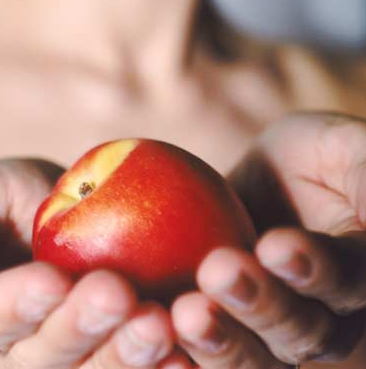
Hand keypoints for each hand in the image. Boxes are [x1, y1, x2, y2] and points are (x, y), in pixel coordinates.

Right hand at [0, 158, 189, 368]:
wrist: (66, 225)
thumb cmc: (11, 203)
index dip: (10, 305)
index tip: (50, 279)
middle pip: (33, 361)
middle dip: (76, 330)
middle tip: (119, 294)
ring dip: (121, 357)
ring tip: (159, 325)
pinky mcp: (95, 368)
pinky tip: (185, 356)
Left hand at [171, 112, 365, 367]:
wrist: (275, 181)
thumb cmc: (321, 156)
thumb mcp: (352, 150)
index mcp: (362, 278)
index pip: (349, 281)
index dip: (316, 270)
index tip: (275, 245)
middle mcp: (329, 322)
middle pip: (303, 333)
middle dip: (262, 305)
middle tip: (219, 270)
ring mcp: (275, 334)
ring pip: (257, 359)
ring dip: (221, 342)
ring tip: (186, 310)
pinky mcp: (227, 330)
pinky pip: (205, 354)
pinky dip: (180, 357)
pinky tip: (153, 332)